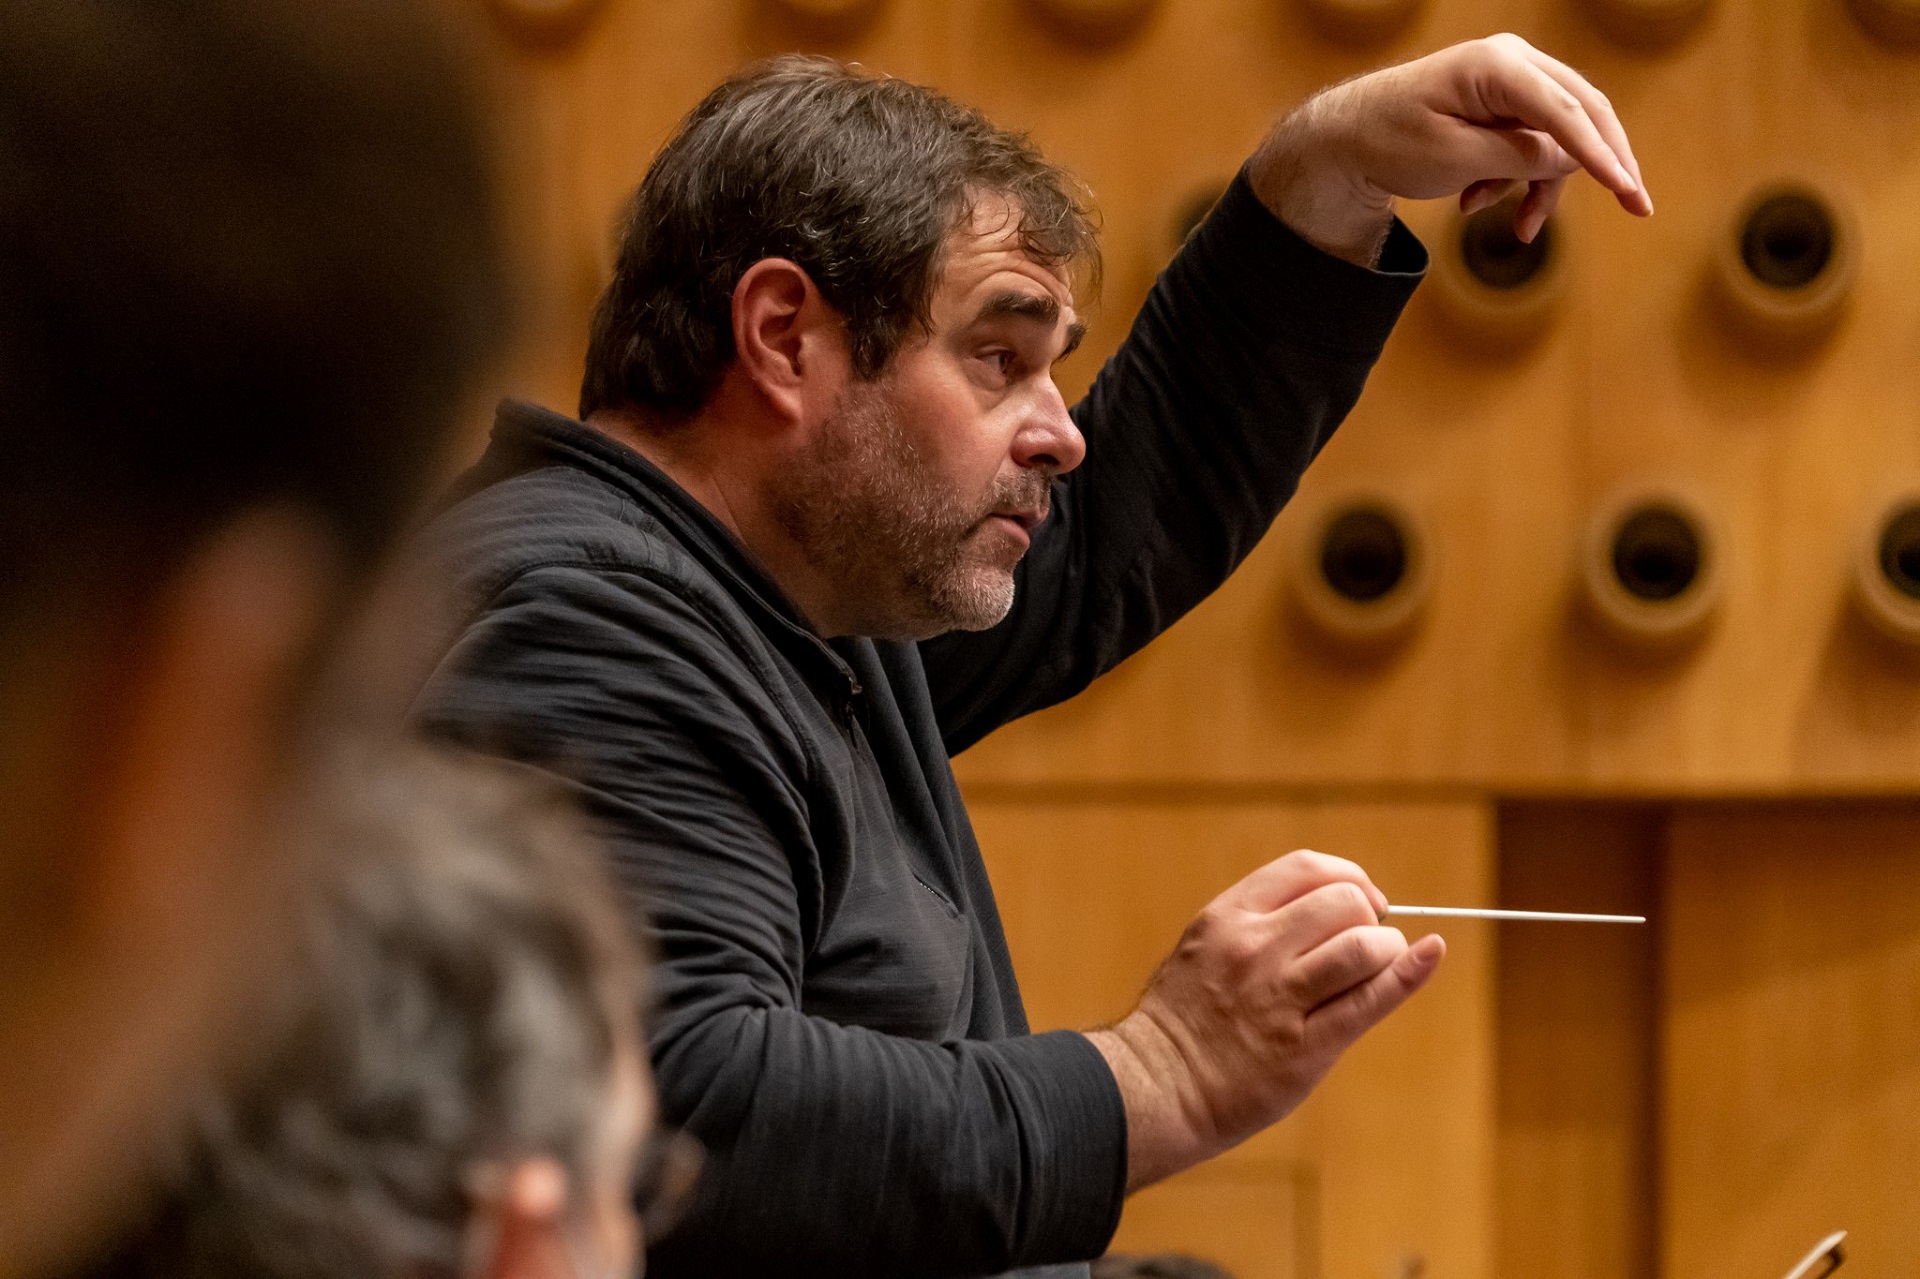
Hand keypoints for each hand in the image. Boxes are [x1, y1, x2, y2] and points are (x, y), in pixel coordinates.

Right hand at [1085, 850, 1443, 1190]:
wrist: (1155, 1085)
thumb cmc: (1185, 1018)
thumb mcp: (1205, 946)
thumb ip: (1259, 922)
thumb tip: (1336, 904)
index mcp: (1228, 917)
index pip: (1307, 868)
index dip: (1349, 877)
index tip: (1362, 899)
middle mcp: (1254, 949)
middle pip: (1343, 903)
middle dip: (1369, 917)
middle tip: (1366, 945)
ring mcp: (1279, 997)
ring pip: (1362, 946)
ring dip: (1386, 950)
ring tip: (1377, 966)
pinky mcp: (1304, 1047)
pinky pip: (1370, 1001)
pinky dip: (1409, 973)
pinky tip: (1429, 955)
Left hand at [1247, 34, 1651, 264]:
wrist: (1345, 139)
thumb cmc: (1389, 142)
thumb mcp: (1455, 158)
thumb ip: (1519, 156)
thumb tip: (1577, 157)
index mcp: (1497, 66)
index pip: (1564, 111)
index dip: (1600, 153)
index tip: (1627, 190)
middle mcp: (1512, 62)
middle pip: (1582, 113)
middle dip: (1602, 164)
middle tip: (1636, 207)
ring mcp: (1509, 81)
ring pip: (1557, 136)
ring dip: (1540, 185)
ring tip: (1519, 228)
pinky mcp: (1502, 105)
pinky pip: (1531, 143)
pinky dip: (1515, 179)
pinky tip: (1477, 204)